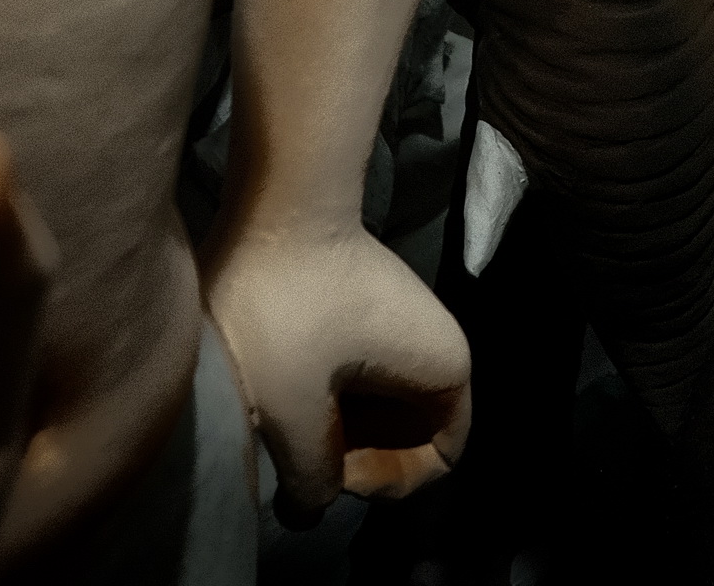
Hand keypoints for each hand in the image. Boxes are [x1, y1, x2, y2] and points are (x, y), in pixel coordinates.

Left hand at [204, 227, 474, 523]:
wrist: (268, 207)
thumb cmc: (286, 306)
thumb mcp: (291, 411)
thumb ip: (312, 477)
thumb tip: (311, 506)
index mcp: (445, 366)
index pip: (440, 458)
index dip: (389, 480)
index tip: (332, 468)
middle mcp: (434, 347)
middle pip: (407, 436)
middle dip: (353, 458)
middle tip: (296, 456)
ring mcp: (399, 328)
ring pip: (375, 409)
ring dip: (330, 429)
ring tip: (278, 427)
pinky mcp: (363, 313)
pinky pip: (356, 379)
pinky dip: (321, 398)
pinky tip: (276, 395)